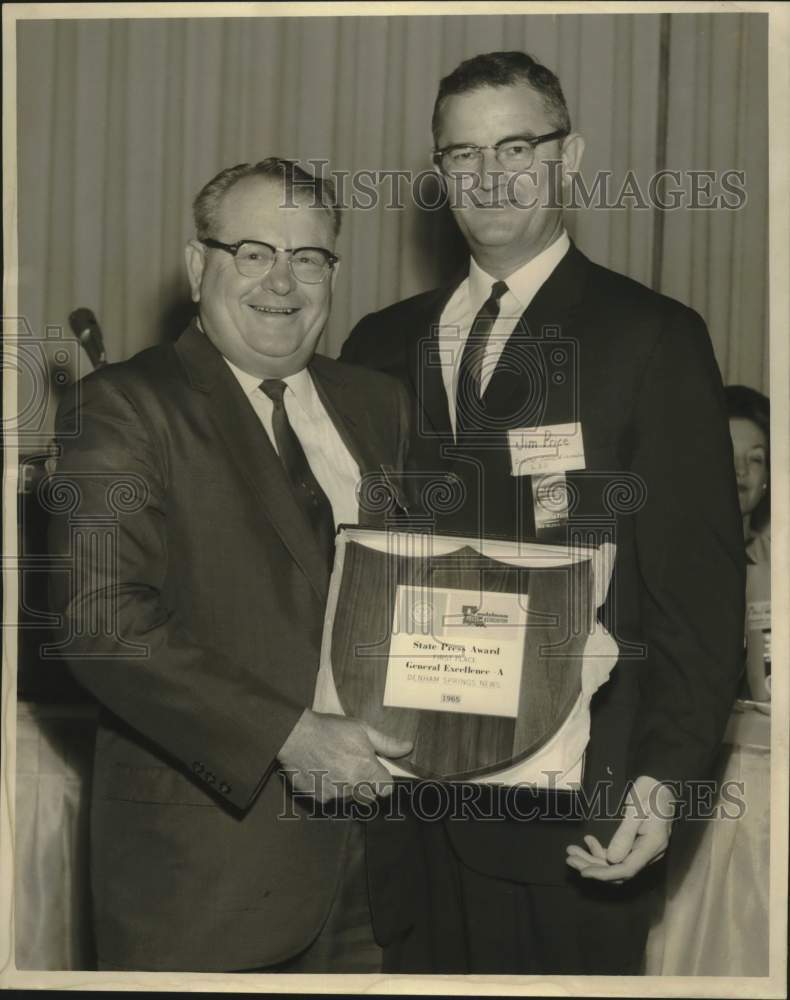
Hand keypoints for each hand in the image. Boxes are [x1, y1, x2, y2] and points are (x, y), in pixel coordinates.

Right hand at [277, 709, 412, 802]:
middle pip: (369, 796)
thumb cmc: (331, 729)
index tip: (375, 771)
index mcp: (367, 770)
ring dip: (347, 788)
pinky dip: (329, 789)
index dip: (382, 780)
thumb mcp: (362, 729)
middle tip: (353, 767)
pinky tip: (322, 772)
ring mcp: (335, 796)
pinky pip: (331, 799)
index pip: (386, 789)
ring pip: (349, 798)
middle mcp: (353, 787)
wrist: (296, 736)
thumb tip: (409, 747)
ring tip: (335, 767)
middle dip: (365, 785)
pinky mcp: (319, 799)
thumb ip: (386, 743)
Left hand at [565, 775, 673, 882]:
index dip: (605, 874)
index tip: (584, 873)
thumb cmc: (650, 792)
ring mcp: (641, 849)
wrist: (660, 783)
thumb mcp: (637, 809)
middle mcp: (648, 853)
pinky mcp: (635, 844)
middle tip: (570, 858)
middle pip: (618, 870)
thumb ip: (625, 835)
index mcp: (652, 846)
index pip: (627, 870)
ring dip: (593, 858)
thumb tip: (612, 859)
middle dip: (593, 866)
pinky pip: (616, 854)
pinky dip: (600, 850)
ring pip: (615, 863)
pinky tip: (588, 840)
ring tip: (572, 850)